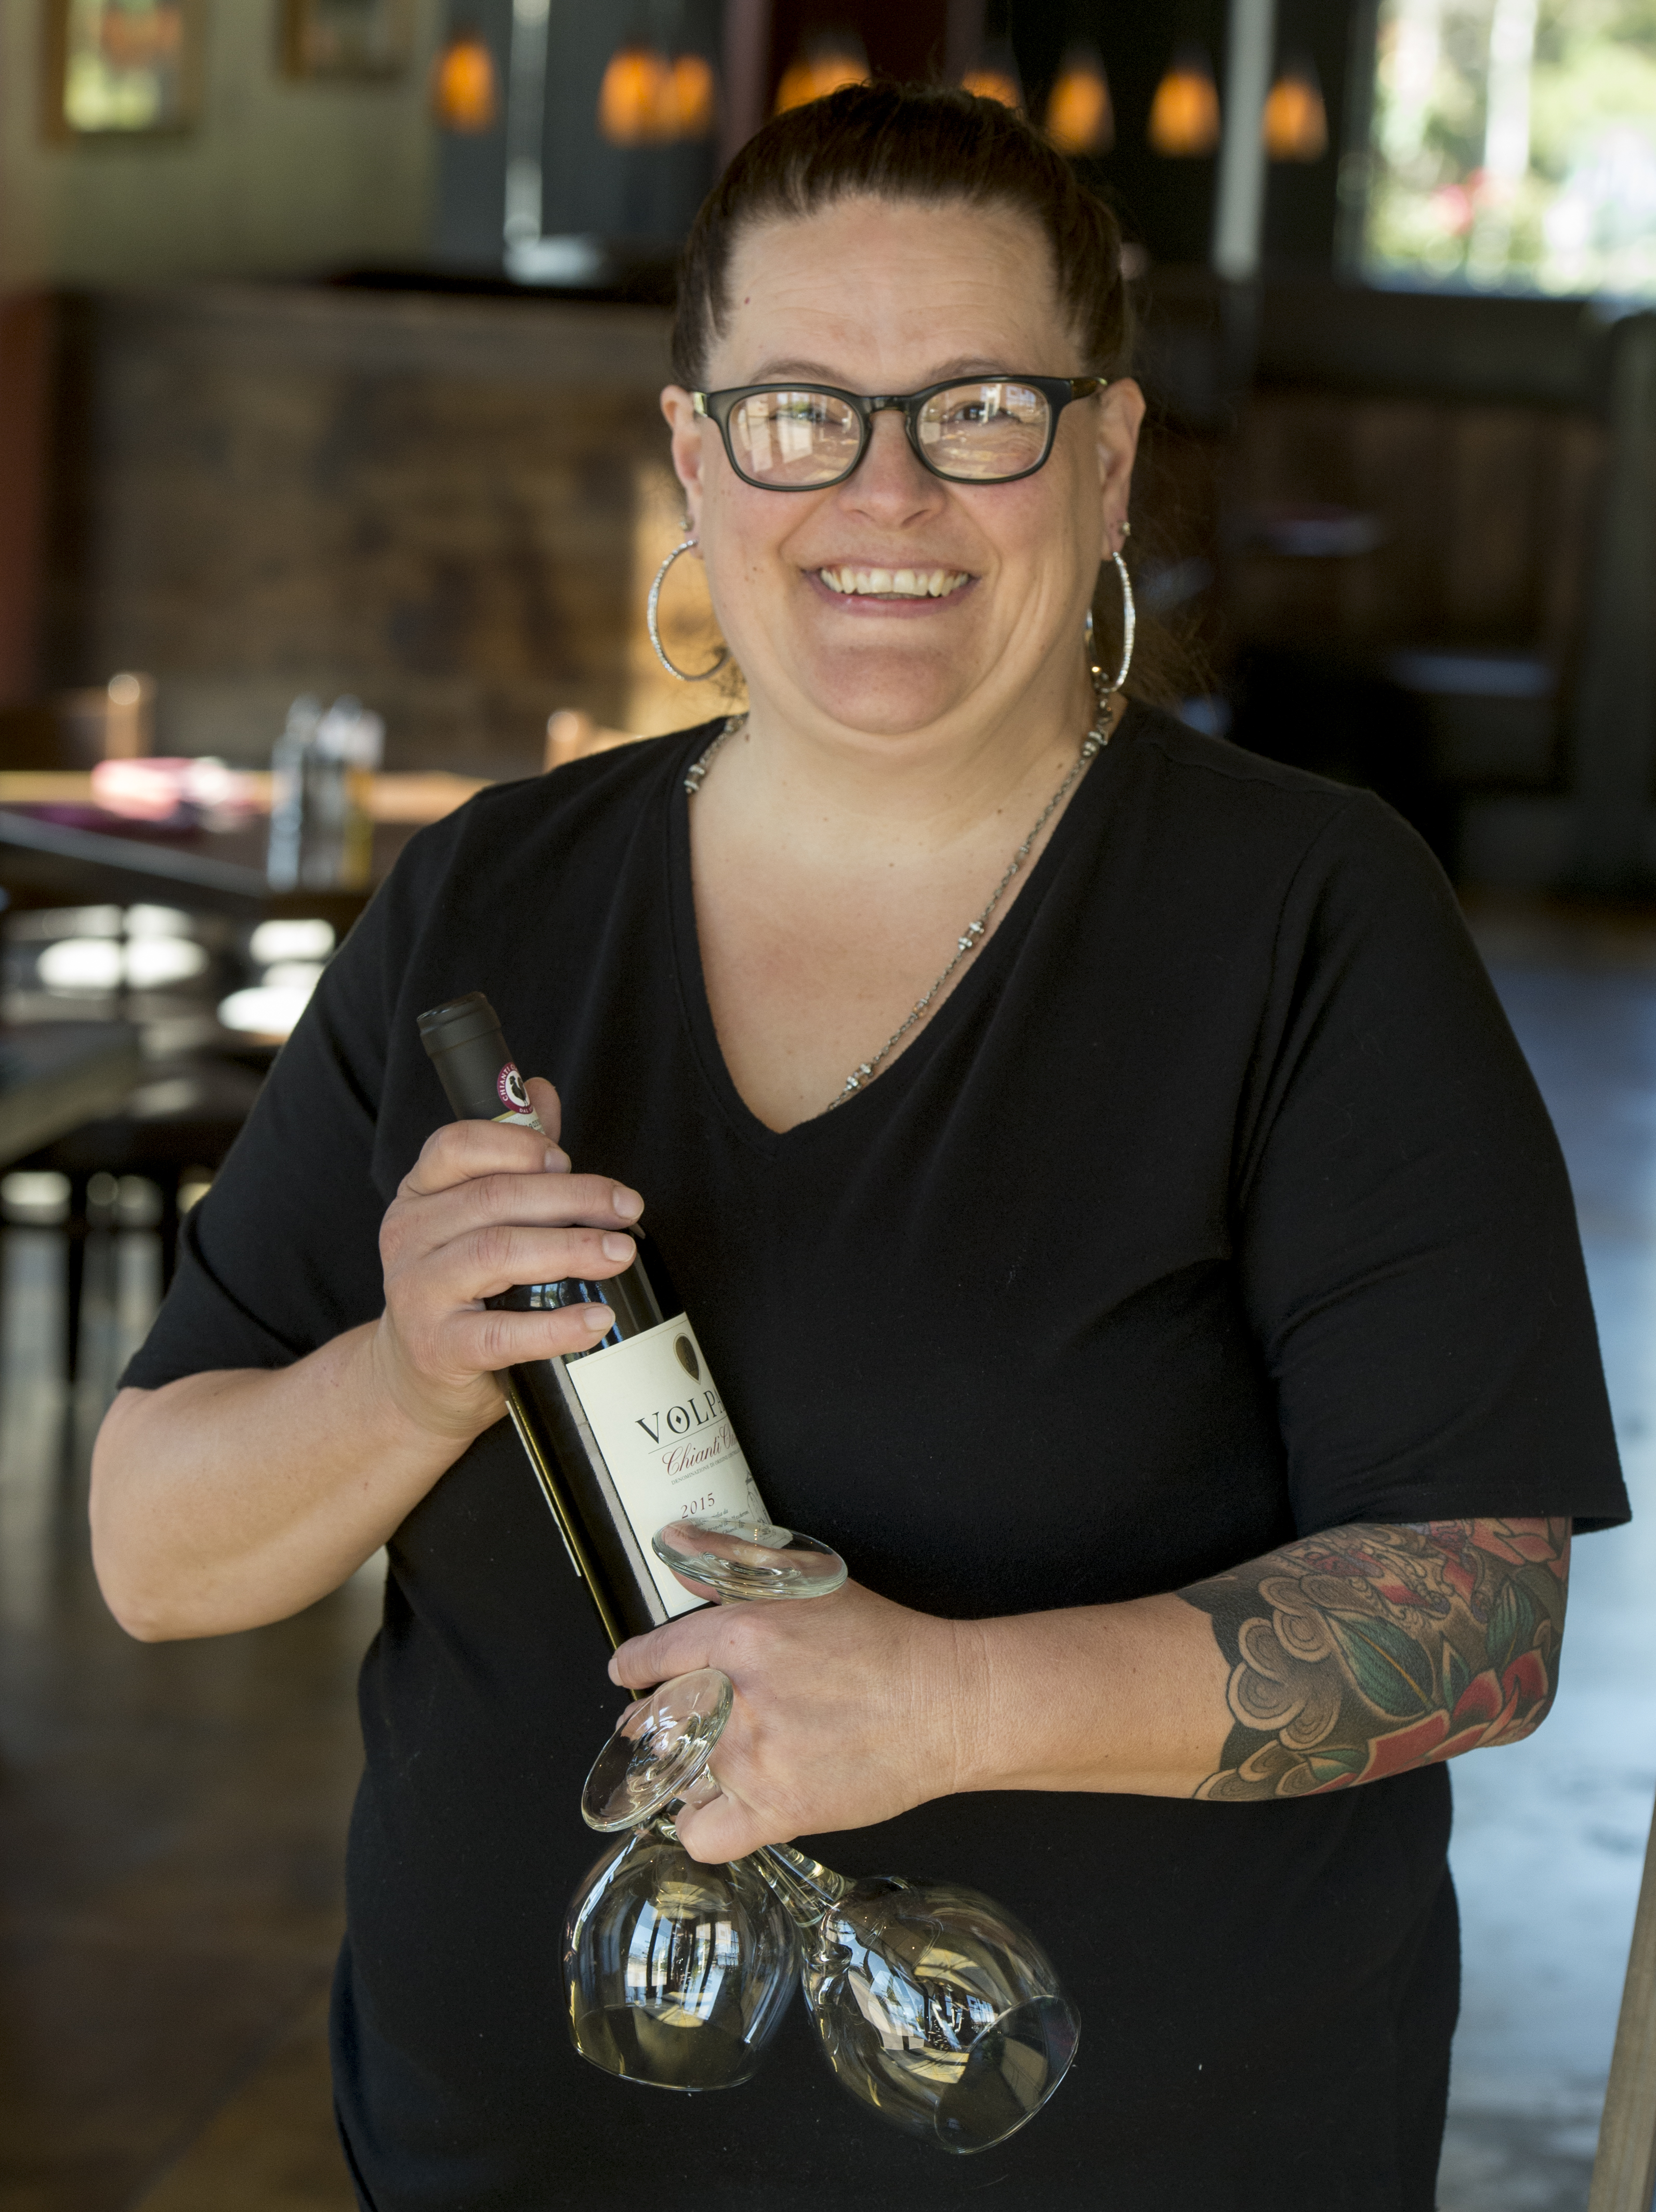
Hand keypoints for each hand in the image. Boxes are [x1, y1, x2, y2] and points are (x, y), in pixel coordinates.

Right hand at [372, 1077, 641, 1442]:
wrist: (418, 1376)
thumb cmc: (461, 1289)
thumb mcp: (475, 1218)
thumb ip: (511, 1157)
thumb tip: (541, 1091)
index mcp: (419, 1194)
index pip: (456, 1145)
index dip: (518, 1145)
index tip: (568, 1159)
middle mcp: (409, 1236)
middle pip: (494, 1197)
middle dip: (572, 1198)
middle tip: (626, 1209)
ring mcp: (417, 1292)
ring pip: (497, 1252)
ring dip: (570, 1249)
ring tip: (620, 1253)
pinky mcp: (438, 1347)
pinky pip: (503, 1333)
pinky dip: (556, 1326)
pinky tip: (596, 1318)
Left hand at [609, 1581, 978, 1862]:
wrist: (946, 1703)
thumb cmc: (883, 1641)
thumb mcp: (806, 1583)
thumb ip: (730, 1562)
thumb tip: (675, 1541)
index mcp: (739, 1637)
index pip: (651, 1658)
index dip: (635, 1668)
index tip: (630, 1675)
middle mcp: (737, 1699)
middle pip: (658, 1718)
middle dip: (664, 1718)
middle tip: (688, 1718)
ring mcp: (754, 1761)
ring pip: (679, 1774)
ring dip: (694, 1766)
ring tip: (729, 1756)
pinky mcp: (777, 1812)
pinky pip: (701, 1836)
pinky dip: (701, 1824)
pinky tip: (721, 1805)